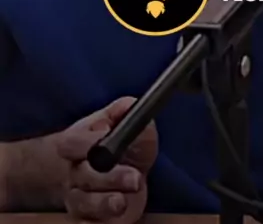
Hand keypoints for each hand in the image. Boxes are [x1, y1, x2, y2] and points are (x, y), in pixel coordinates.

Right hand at [56, 96, 157, 222]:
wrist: (117, 171)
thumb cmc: (119, 144)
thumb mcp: (124, 123)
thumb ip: (125, 112)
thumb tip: (129, 106)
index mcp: (77, 144)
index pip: (72, 143)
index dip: (88, 142)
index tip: (108, 137)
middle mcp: (75, 172)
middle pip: (83, 175)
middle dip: (108, 177)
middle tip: (134, 177)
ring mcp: (79, 197)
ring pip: (84, 203)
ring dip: (105, 203)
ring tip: (123, 201)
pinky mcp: (89, 220)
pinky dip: (100, 223)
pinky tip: (116, 218)